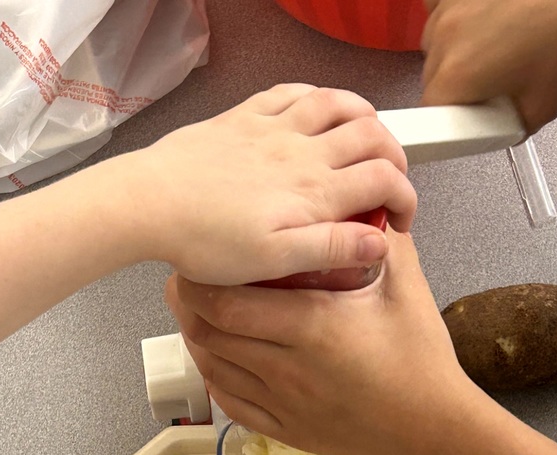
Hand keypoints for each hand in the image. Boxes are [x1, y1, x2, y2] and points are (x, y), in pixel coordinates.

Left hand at [116, 84, 415, 283]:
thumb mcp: (275, 260)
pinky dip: (318, 96)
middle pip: (371, 134)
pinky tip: (318, 107)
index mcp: (314, 191)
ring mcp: (273, 128)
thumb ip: (331, 248)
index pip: (384, 179)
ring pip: (338, 103)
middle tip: (392, 178)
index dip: (405, 198)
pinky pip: (292, 91)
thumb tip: (377, 245)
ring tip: (370, 137)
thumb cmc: (205, 239)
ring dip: (364, 116)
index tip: (400, 220)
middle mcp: (301, 151)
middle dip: (395, 154)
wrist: (151, 205)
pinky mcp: (245, 118)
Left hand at [167, 229, 477, 454]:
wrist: (432, 431)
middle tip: (188, 281)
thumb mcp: (407, 291)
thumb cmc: (421, 361)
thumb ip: (382, 243)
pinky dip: (216, 376)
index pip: (226, 301)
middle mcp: (286, 367)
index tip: (198, 260)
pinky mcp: (283, 430)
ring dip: (198, 338)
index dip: (199, 280)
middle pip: (208, 332)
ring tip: (198, 314)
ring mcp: (280, 403)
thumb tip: (364, 205)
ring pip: (213, 368)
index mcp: (312, 326)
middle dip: (188, 304)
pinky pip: (230, 403)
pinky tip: (221, 357)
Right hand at [421, 0, 556, 133]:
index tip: (460, 117)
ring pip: (435, 39)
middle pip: (430, 73)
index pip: (430, 110)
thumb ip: (506, 129)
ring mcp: (452, 3)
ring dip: (454, 48)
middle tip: (489, 83)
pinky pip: (441, 4)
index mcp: (458, 73)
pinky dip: (455, 14)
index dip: (446, 118)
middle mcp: (447, 35)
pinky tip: (479, 20)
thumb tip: (496, 130)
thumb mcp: (542, 109)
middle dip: (455, 82)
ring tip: (492, 47)